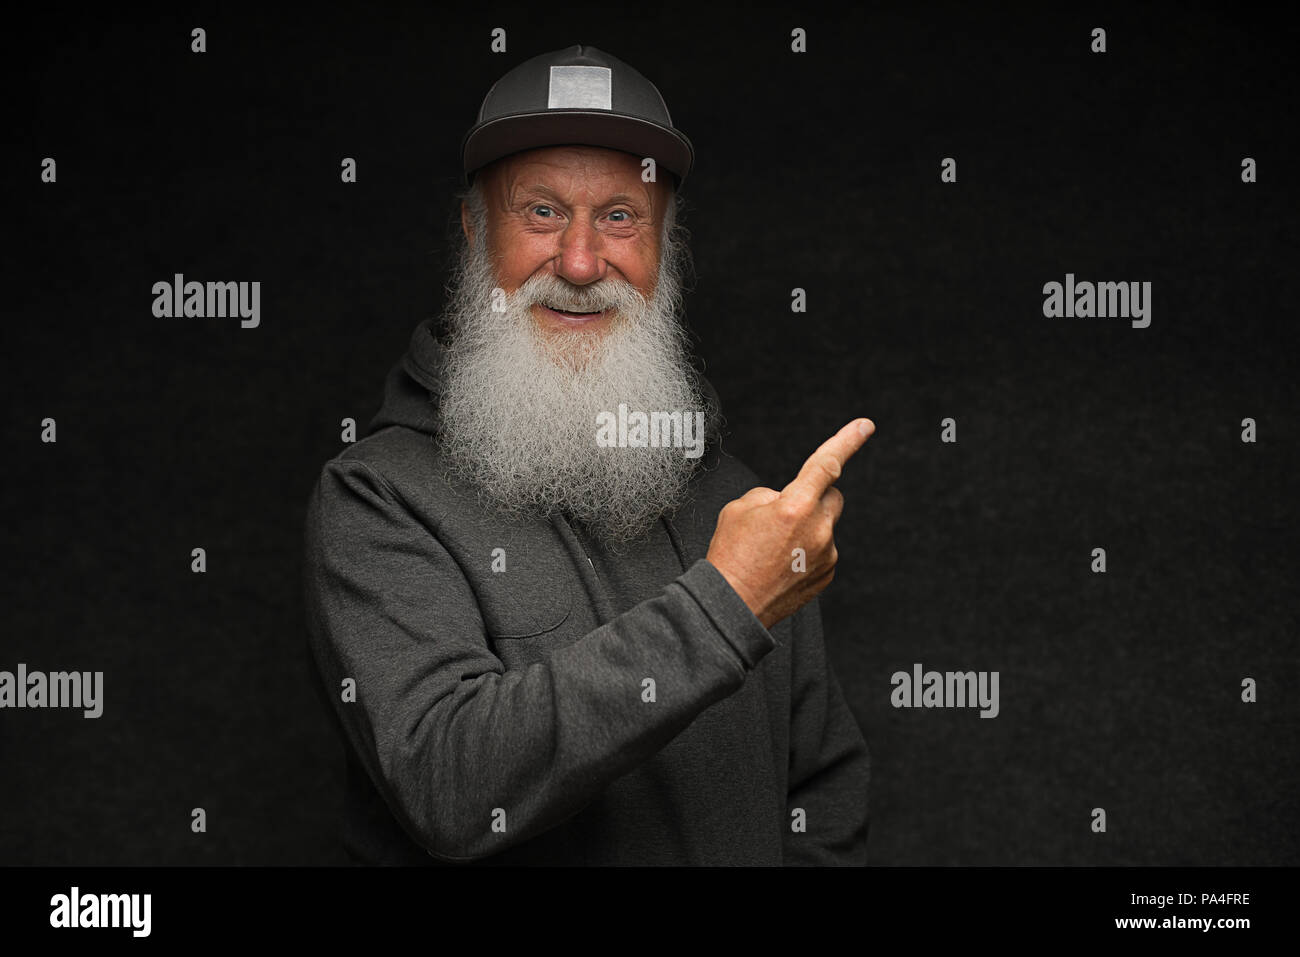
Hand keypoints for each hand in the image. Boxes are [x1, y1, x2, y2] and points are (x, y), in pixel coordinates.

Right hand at [705, 418, 873, 628]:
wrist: (732, 605)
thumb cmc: (731, 557)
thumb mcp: (738, 509)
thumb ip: (770, 495)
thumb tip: (785, 501)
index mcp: (794, 506)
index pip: (826, 464)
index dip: (847, 441)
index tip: (865, 426)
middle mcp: (817, 529)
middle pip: (832, 496)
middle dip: (814, 497)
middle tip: (785, 514)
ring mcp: (826, 554)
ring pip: (826, 525)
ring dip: (807, 527)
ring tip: (775, 548)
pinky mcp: (827, 573)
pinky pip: (824, 550)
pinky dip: (807, 551)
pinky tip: (782, 563)